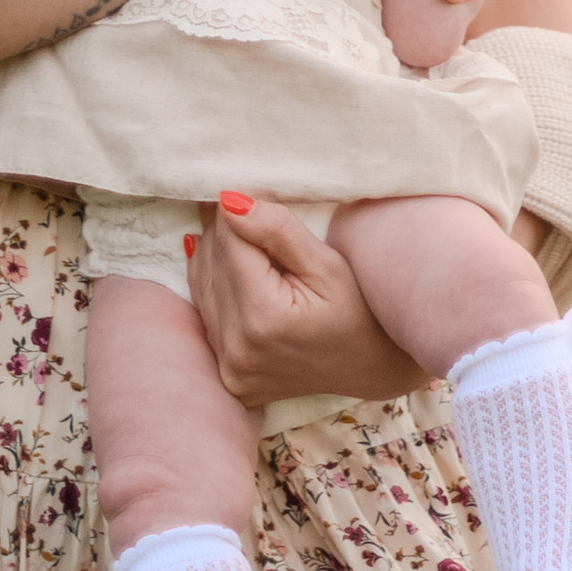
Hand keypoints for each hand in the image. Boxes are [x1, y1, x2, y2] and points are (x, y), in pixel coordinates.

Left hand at [186, 192, 425, 408]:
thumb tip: (229, 201)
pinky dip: (217, 283)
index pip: (228, 241)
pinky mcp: (228, 376)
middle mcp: (238, 350)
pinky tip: (237, 267)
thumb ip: (277, 230)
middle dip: (227, 231)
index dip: (236, 210)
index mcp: (263, 319)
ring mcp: (230, 369)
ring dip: (218, 255)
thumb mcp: (328, 265)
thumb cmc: (359, 311)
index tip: (253, 194)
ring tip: (251, 241)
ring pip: (201, 283)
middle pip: (211, 261)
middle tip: (255, 214)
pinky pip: (206, 312)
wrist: (370, 367)